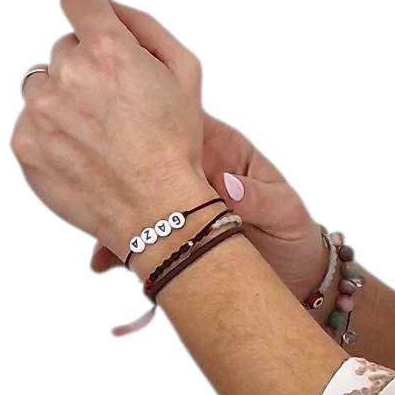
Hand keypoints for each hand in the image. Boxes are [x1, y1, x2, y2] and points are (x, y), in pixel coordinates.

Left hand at [11, 0, 206, 257]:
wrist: (157, 211)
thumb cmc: (176, 144)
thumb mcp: (186, 71)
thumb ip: (143, 26)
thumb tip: (108, 9)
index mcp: (108, 50)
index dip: (92, 13)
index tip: (95, 29)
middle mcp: (68, 74)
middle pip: (64, 48)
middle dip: (87, 68)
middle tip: (116, 106)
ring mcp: (40, 110)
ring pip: (42, 84)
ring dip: (64, 99)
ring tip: (97, 133)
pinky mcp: (23, 142)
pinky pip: (31, 122)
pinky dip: (52, 134)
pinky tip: (83, 153)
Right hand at [87, 105, 328, 300]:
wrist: (295, 275)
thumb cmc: (292, 231)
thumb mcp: (283, 210)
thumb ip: (257, 196)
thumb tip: (228, 186)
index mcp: (221, 149)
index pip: (182, 121)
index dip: (154, 119)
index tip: (128, 131)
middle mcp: (192, 171)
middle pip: (145, 159)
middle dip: (121, 171)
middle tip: (103, 191)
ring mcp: (175, 204)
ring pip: (133, 198)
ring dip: (114, 214)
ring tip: (99, 238)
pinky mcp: (167, 236)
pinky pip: (135, 235)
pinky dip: (118, 246)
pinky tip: (103, 259)